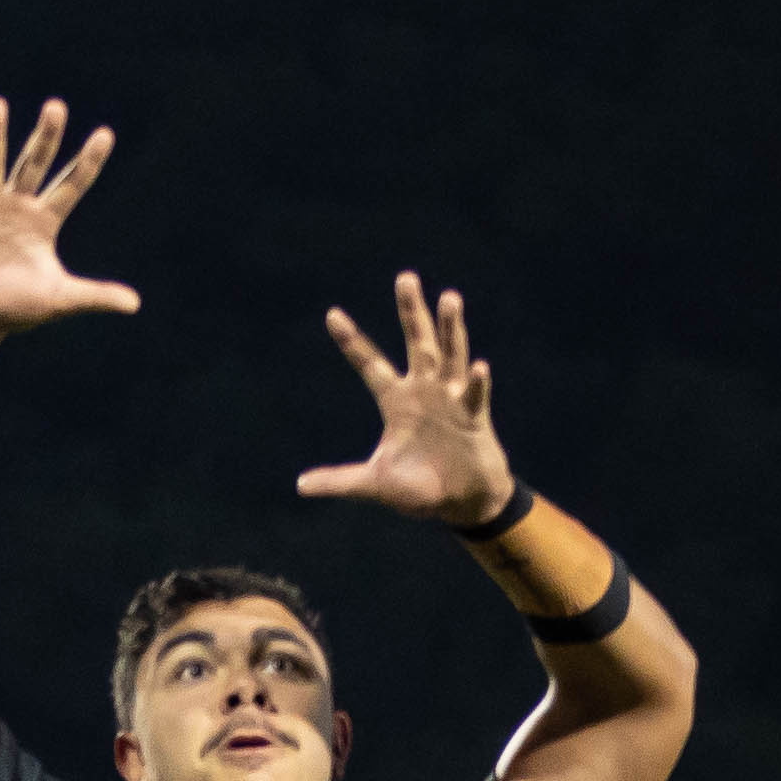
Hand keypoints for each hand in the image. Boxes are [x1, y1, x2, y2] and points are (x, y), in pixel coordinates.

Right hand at [0, 97, 137, 344]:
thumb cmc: (15, 308)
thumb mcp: (60, 299)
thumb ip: (95, 295)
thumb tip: (135, 305)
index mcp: (43, 221)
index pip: (72, 185)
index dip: (88, 161)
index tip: (106, 134)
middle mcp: (16, 207)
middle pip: (34, 164)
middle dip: (45, 137)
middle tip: (56, 106)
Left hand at [295, 274, 512, 526]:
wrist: (462, 502)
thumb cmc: (420, 489)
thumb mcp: (375, 483)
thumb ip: (340, 481)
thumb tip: (300, 486)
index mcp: (396, 401)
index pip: (369, 364)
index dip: (351, 341)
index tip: (331, 314)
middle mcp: (424, 390)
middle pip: (416, 342)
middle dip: (411, 311)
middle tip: (405, 278)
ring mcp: (452, 399)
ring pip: (450, 356)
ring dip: (450, 329)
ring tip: (450, 297)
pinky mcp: (475, 417)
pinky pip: (476, 396)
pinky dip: (478, 383)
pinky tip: (479, 367)